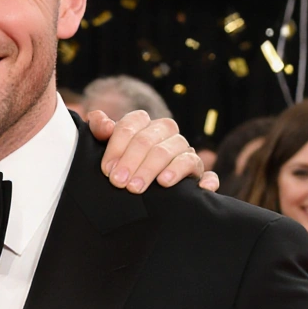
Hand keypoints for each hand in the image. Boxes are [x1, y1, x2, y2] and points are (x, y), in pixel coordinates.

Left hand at [88, 110, 220, 193]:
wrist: (139, 184)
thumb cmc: (122, 161)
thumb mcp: (107, 146)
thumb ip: (101, 131)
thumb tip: (100, 120)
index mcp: (145, 123)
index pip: (131, 125)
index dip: (117, 147)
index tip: (107, 170)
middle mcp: (167, 133)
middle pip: (151, 141)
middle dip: (133, 162)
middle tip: (120, 184)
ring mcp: (185, 151)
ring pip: (176, 154)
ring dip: (159, 170)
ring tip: (145, 187)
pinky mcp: (199, 172)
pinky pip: (207, 173)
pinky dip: (206, 179)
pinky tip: (199, 188)